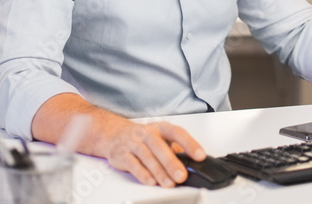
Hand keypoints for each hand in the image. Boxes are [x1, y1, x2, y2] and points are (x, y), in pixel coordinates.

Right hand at [31, 94, 205, 187]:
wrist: (112, 134)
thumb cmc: (142, 138)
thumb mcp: (160, 138)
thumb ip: (173, 148)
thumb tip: (190, 162)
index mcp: (160, 128)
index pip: (177, 133)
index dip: (189, 143)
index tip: (200, 156)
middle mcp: (146, 133)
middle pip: (160, 146)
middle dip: (172, 162)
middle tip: (182, 176)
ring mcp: (133, 143)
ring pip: (147, 157)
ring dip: (159, 172)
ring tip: (169, 183)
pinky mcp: (121, 154)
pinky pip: (133, 164)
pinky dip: (142, 174)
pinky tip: (150, 182)